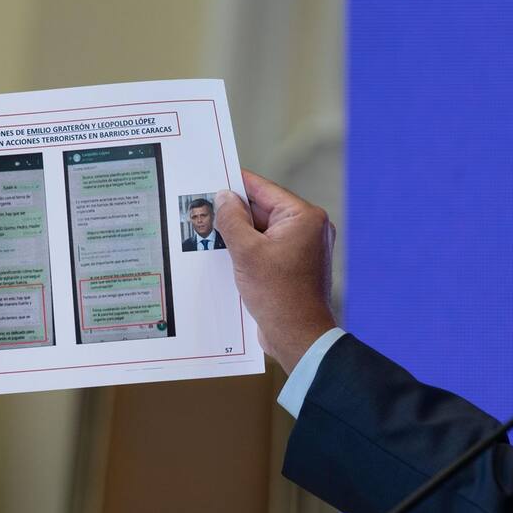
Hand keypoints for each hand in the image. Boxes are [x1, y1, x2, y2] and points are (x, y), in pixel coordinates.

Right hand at [215, 170, 336, 373]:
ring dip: (239, 233)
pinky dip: (248, 249)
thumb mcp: (246, 252)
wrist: (298, 336)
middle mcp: (309, 228)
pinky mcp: (294, 266)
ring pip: (263, 230)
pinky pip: (267, 248)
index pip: (264, 190)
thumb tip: (223, 197)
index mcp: (305, 217)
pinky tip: (224, 252)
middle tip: (203, 208)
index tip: (212, 176)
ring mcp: (303, 248)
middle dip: (234, 212)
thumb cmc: (278, 294)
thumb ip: (232, 219)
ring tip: (208, 231)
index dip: (236, 183)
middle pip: (263, 210)